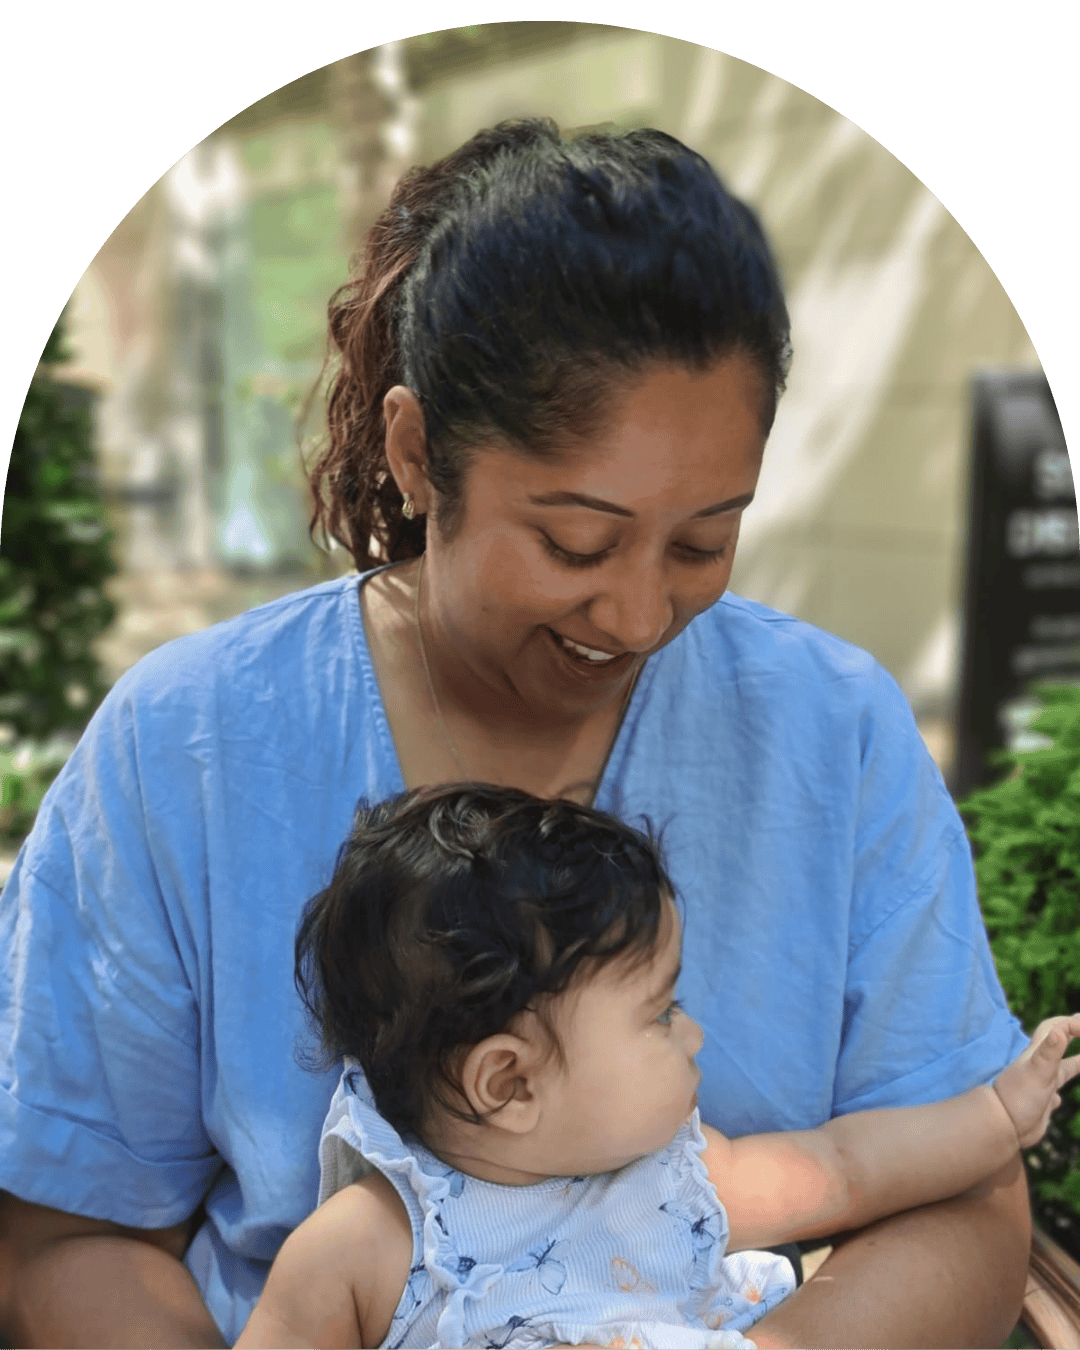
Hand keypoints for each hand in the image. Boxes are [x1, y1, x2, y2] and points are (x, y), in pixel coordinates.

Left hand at [993, 1013, 1079, 1147]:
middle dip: (1071, 1032)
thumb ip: (1049, 1052)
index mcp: (1037, 1054)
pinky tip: (1060, 1098)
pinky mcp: (1042, 1103)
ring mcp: (1042, 1084)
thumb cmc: (1018, 1096)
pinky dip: (1062, 1091)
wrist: (1003, 1126)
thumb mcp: (1038, 1072)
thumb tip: (1061, 1030)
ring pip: (1061, 1070)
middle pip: (1058, 1043)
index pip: (1055, 1028)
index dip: (1071, 1022)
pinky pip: (1056, 1094)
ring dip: (1075, 1063)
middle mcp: (1040, 1066)